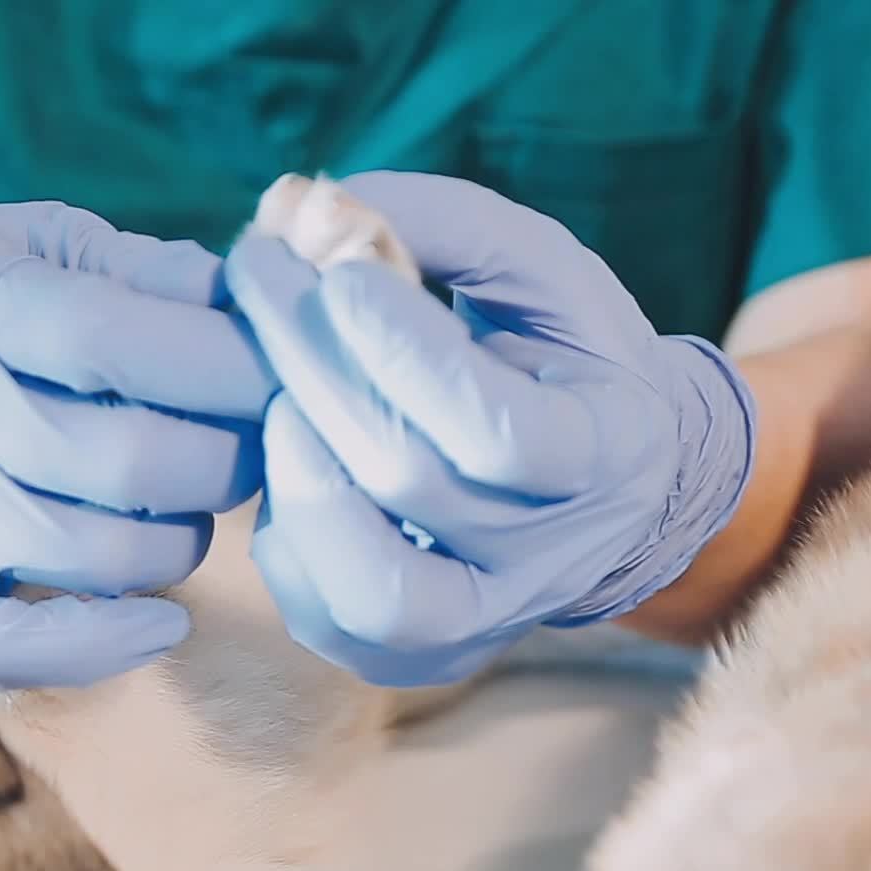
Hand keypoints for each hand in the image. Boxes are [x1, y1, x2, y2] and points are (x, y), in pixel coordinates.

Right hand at [0, 201, 271, 687]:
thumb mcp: (29, 244)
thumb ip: (139, 268)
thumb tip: (252, 302)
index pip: (109, 337)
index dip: (221, 365)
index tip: (278, 377)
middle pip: (120, 461)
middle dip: (223, 462)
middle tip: (248, 450)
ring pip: (94, 555)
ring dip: (181, 541)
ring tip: (186, 508)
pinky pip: (5, 646)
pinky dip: (100, 645)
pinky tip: (164, 622)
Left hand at [222, 171, 755, 686]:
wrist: (608, 481)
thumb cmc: (562, 352)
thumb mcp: (535, 266)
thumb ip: (440, 224)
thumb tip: (311, 214)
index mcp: (610, 452)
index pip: (502, 432)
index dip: (407, 353)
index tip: (342, 269)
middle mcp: (556, 558)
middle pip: (411, 483)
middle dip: (313, 364)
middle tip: (260, 275)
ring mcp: (487, 622)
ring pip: (369, 587)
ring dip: (297, 471)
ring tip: (279, 390)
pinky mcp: (419, 655)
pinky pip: (326, 616)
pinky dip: (287, 532)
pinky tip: (298, 456)